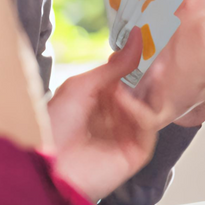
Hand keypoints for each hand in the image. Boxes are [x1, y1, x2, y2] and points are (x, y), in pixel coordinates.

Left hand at [48, 29, 163, 200]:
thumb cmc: (53, 128)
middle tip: (160, 55)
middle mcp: (118, 116)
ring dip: (152, 88)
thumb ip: (115, 66)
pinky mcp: (136, 152)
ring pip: (153, 106)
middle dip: (153, 73)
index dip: (141, 60)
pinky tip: (125, 100)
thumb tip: (137, 36)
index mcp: (103, 100)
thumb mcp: (81, 86)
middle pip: (146, 90)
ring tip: (151, 71)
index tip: (152, 40)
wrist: (45, 167)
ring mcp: (129, 133)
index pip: (131, 76)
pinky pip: (148, 126)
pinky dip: (140, 110)